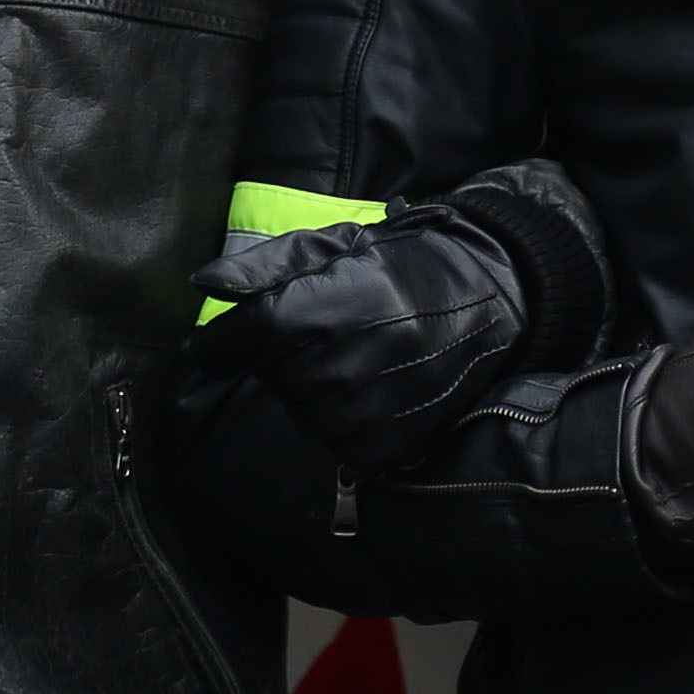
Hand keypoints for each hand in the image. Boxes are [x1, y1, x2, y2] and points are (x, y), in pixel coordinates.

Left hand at [208, 207, 530, 472]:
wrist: (488, 301)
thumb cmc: (405, 267)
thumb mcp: (336, 246)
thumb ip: (266, 266)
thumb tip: (205, 285)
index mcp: (320, 312)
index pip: (241, 339)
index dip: (220, 342)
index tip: (215, 344)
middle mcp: (337, 370)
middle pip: (270, 376)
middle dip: (281, 356)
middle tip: (320, 332)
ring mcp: (363, 414)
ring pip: (300, 411)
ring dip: (311, 389)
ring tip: (351, 357)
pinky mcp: (385, 446)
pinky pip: (336, 441)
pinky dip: (342, 419)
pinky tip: (370, 388)